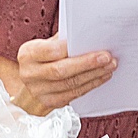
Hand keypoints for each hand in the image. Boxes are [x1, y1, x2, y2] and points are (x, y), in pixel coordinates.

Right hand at [0, 36, 114, 115]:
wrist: (31, 77)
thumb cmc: (43, 55)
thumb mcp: (47, 43)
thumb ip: (63, 40)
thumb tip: (88, 35)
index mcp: (28, 54)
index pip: (50, 51)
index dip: (70, 48)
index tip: (90, 43)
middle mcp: (30, 74)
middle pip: (61, 71)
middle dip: (87, 64)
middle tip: (107, 57)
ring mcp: (39, 91)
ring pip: (70, 84)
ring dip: (94, 75)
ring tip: (109, 66)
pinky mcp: (50, 102)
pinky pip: (74, 94)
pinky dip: (90, 85)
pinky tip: (101, 77)